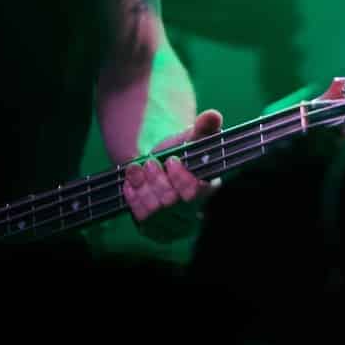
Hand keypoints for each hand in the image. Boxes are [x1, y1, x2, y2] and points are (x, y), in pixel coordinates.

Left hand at [122, 109, 221, 241]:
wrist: (159, 169)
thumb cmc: (180, 153)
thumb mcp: (191, 138)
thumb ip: (204, 127)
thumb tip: (213, 115)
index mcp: (208, 189)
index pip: (198, 192)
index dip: (181, 178)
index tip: (171, 159)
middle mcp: (193, 212)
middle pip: (173, 202)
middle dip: (158, 180)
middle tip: (150, 162)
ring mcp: (172, 224)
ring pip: (154, 211)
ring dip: (143, 187)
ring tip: (138, 168)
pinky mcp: (154, 229)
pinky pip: (140, 217)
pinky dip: (133, 197)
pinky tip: (131, 182)